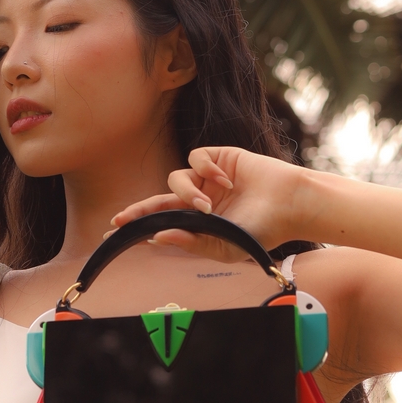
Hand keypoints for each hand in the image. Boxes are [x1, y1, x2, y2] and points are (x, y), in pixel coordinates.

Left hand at [109, 146, 306, 260]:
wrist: (289, 205)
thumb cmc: (261, 231)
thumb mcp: (223, 245)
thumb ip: (191, 242)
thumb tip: (156, 238)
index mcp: (199, 222)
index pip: (161, 223)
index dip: (138, 227)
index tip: (112, 234)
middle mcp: (199, 199)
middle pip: (158, 200)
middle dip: (139, 210)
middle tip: (120, 220)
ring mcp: (207, 178)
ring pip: (176, 180)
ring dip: (187, 194)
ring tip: (208, 206)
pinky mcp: (218, 157)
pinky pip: (196, 158)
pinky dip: (205, 169)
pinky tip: (224, 181)